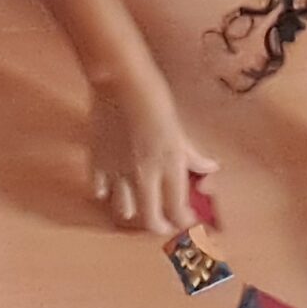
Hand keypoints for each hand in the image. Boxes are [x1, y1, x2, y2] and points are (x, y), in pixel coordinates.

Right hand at [89, 73, 216, 234]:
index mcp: (170, 165)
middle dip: (159, 225)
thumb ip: (192, 154)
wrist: (118, 82)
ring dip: (133, 210)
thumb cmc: (154, 97)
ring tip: (137, 205)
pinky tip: (110, 188)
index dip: (183, 220)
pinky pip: (99, 191)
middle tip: (163, 224)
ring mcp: (118, 172)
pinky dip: (106, 193)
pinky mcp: (97, 163)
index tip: (187, 219)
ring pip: (124, 210)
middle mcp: (144, 175)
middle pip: (151, 218)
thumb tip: (209, 167)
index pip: (178, 209)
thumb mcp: (179, 128)